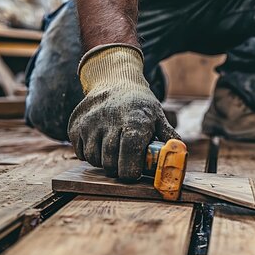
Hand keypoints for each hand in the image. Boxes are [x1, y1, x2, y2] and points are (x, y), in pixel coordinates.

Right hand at [68, 45, 178, 179]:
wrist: (115, 81)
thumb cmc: (140, 105)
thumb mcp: (158, 117)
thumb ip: (169, 138)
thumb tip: (179, 155)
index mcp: (134, 121)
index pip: (130, 153)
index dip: (131, 170)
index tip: (133, 174)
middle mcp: (110, 120)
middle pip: (111, 162)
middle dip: (119, 170)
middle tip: (124, 165)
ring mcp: (90, 123)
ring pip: (94, 159)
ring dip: (104, 162)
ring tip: (114, 153)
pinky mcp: (76, 126)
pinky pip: (81, 153)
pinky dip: (90, 155)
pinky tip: (100, 145)